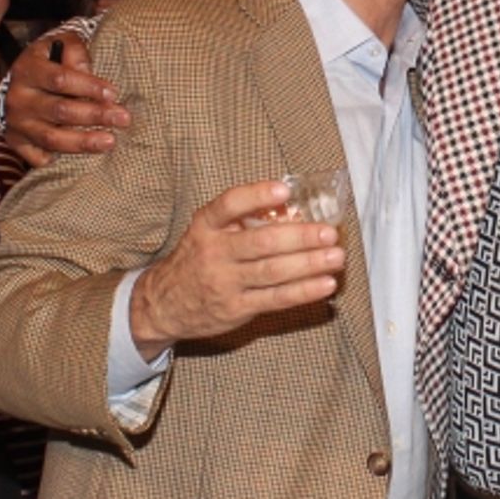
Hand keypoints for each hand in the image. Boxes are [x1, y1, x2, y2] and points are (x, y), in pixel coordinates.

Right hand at [5, 33, 129, 165]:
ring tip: (110, 141)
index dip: (89, 86)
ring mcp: (16, 122)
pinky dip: (58, 159)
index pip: (60, 79)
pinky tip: (81, 161)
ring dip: (83, 141)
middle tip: (123, 118)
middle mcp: (18, 98)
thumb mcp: (60, 45)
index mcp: (28, 69)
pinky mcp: (16, 142)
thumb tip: (88, 70)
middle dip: (95, 115)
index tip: (114, 93)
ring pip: (51, 137)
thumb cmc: (52, 62)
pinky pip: (37, 157)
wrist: (22, 81)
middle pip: (59, 110)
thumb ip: (75, 52)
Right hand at [129, 180, 345, 359]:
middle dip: (301, 237)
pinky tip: (326, 284)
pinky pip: (276, 298)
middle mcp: (214, 252)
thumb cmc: (198, 260)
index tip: (284, 190)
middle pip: (262, 242)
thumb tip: (295, 209)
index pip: (229, 205)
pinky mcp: (236, 308)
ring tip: (336, 257)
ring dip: (309, 264)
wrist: (162, 304)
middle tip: (330, 233)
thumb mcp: (209, 232)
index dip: (257, 196)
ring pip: (273, 271)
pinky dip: (304, 291)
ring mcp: (225, 282)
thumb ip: (243, 220)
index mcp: (206, 226)